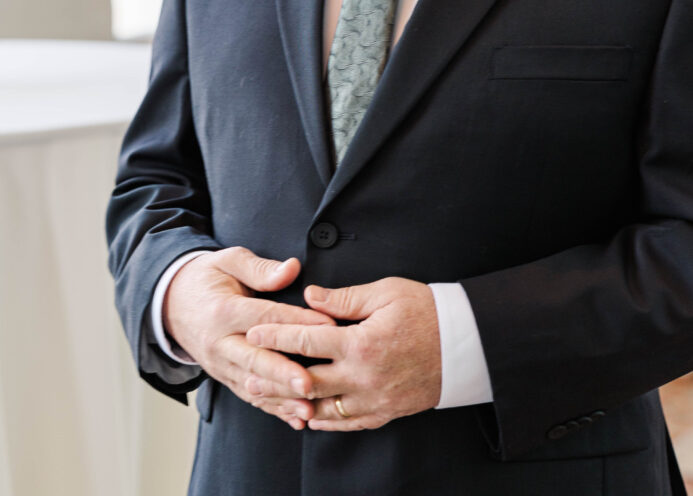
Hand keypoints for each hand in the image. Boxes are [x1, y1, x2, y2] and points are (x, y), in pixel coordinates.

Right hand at [163, 247, 334, 429]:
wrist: (171, 302)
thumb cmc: (207, 277)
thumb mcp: (228, 261)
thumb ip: (260, 268)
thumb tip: (292, 268)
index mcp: (223, 310)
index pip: (265, 318)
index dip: (297, 322)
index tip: (328, 327)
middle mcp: (219, 342)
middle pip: (255, 360)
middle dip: (284, 374)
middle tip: (310, 384)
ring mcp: (219, 364)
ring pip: (253, 385)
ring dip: (281, 399)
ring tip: (310, 409)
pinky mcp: (223, 377)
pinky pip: (249, 396)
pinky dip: (272, 409)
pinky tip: (296, 418)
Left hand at [246, 277, 440, 430]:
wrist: (468, 344)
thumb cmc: (427, 310)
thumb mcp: (386, 293)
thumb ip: (344, 299)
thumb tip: (310, 297)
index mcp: (362, 344)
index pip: (307, 341)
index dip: (276, 336)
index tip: (253, 332)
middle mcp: (365, 377)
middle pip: (308, 383)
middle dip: (275, 378)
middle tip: (248, 374)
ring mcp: (376, 399)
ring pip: (324, 410)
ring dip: (295, 405)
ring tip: (270, 400)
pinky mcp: (387, 411)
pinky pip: (349, 424)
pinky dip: (325, 422)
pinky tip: (308, 417)